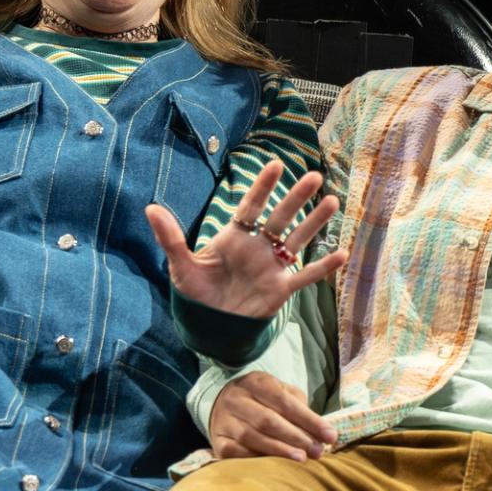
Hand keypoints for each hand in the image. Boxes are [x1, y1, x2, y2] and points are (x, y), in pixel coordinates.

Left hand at [146, 159, 347, 319]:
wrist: (208, 326)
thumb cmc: (195, 293)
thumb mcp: (180, 265)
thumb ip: (170, 237)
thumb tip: (150, 208)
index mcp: (234, 237)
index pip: (251, 206)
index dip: (263, 187)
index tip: (275, 164)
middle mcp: (257, 247)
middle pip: (280, 217)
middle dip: (296, 197)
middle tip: (314, 175)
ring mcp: (271, 267)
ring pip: (297, 239)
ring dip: (314, 222)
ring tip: (333, 202)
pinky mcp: (280, 290)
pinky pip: (304, 276)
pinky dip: (322, 267)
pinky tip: (342, 254)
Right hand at [208, 372, 338, 461]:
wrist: (223, 404)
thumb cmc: (263, 401)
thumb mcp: (281, 393)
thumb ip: (300, 408)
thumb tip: (323, 433)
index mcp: (256, 382)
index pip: (286, 402)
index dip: (309, 420)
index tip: (330, 436)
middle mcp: (236, 399)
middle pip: (269, 420)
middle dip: (297, 437)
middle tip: (318, 451)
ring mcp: (224, 421)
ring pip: (252, 437)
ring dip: (280, 451)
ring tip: (302, 459)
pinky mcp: (218, 442)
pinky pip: (237, 453)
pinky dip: (257, 459)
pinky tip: (275, 466)